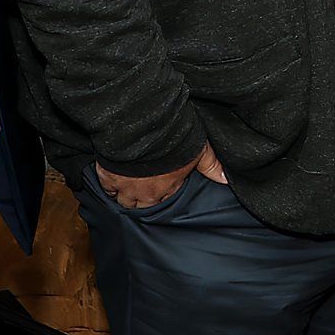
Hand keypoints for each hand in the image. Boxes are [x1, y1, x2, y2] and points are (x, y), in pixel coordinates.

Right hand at [99, 145, 225, 208]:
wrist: (143, 129)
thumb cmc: (174, 138)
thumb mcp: (199, 149)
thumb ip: (211, 165)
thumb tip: (226, 179)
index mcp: (170, 187)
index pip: (167, 200)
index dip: (165, 194)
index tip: (163, 187)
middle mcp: (148, 193)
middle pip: (144, 206)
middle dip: (145, 201)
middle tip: (144, 191)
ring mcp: (127, 187)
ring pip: (125, 202)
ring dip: (127, 197)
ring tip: (129, 190)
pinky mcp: (109, 178)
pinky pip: (107, 191)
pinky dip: (110, 188)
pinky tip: (112, 183)